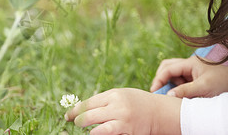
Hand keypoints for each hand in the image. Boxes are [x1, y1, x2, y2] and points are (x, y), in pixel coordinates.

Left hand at [64, 88, 181, 134]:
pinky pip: (109, 134)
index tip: (68, 115)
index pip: (89, 103)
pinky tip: (96, 133)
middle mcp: (117, 106)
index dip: (76, 110)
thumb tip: (85, 108)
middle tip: (75, 122)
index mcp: (113, 95)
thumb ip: (105, 100)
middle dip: (79, 120)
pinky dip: (100, 134)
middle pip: (90, 115)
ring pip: (98, 128)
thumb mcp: (121, 95)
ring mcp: (123, 120)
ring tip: (86, 129)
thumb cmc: (137, 102)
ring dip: (88, 129)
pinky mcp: (128, 131)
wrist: (159, 111)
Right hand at [150, 56, 227, 97]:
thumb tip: (168, 94)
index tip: (154, 91)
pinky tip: (180, 94)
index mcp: (190, 62)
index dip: (159, 79)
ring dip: (170, 84)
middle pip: (167, 67)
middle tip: (159, 91)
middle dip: (161, 78)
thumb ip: (185, 90)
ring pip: (173, 74)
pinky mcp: (194, 76)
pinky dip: (177, 86)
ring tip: (173, 95)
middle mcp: (189, 63)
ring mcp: (192, 69)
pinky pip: (180, 80)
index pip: (168, 68)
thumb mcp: (204, 88)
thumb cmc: (223, 84)